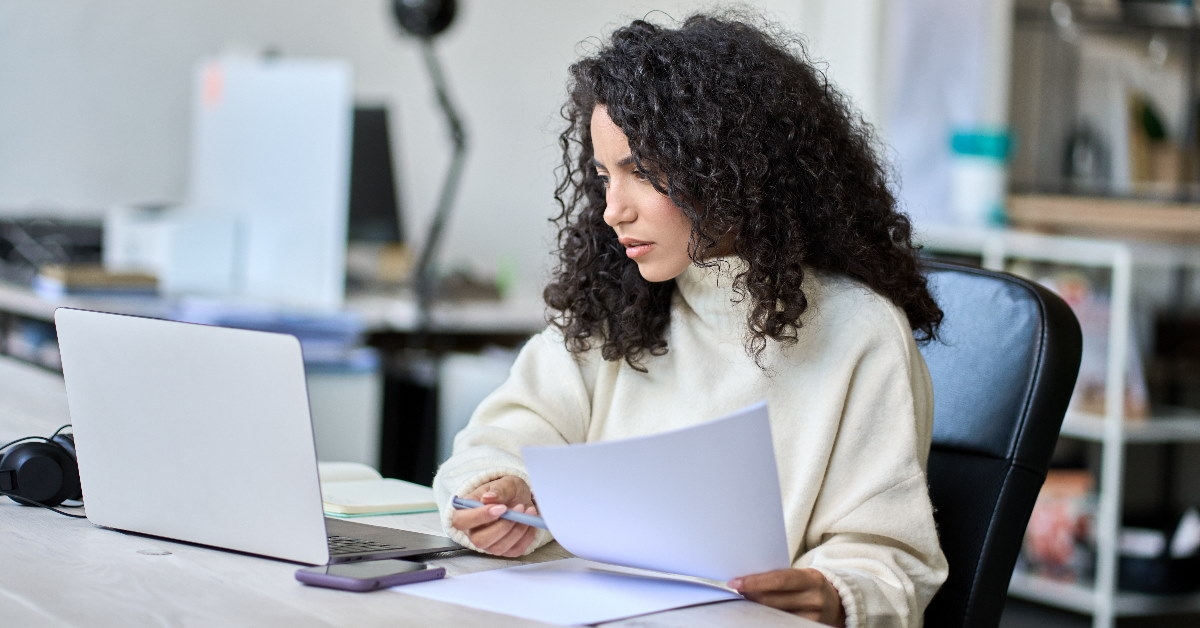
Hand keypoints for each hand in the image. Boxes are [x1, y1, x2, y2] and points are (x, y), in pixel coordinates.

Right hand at [449, 476, 539, 557]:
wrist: (520, 499)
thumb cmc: (506, 491)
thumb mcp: (504, 483)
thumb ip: (498, 490)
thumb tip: (487, 498)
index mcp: (465, 513)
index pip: (460, 521)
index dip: (479, 517)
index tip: (501, 508)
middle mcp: (473, 532)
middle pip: (479, 540)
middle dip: (503, 526)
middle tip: (519, 508)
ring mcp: (489, 544)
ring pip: (498, 547)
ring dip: (517, 530)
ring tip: (528, 510)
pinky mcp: (505, 550)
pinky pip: (515, 550)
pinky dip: (526, 537)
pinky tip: (530, 522)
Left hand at [729, 568, 845, 626]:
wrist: (836, 602)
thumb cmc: (809, 585)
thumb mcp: (800, 576)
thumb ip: (779, 578)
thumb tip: (747, 581)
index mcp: (811, 579)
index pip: (779, 580)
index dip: (755, 582)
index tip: (734, 583)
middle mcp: (814, 599)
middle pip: (774, 601)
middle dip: (752, 596)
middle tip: (737, 591)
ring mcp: (813, 618)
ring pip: (775, 616)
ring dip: (757, 610)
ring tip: (747, 602)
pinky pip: (782, 625)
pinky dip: (767, 620)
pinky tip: (759, 616)